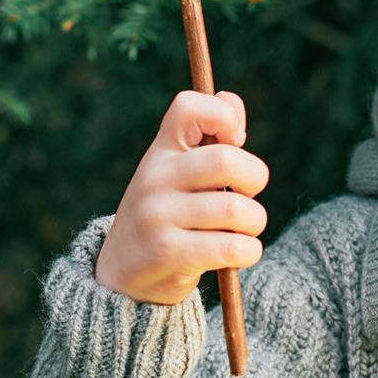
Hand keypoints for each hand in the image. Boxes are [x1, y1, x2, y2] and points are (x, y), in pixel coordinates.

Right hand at [93, 90, 269, 304]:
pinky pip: (232, 247)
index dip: (224, 116)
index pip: (188, 107)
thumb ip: (209, 135)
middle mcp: (155, 178)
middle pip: (226, 161)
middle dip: (255, 178)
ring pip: (236, 210)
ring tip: (243, 231)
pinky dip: (249, 251)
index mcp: (160, 152)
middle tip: (248, 194)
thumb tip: (232, 102)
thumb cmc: (167, 215)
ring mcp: (158, 216)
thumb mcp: (178, 172)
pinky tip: (240, 252)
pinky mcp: (168, 253)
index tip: (235, 141)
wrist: (122, 275)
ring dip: (254, 223)